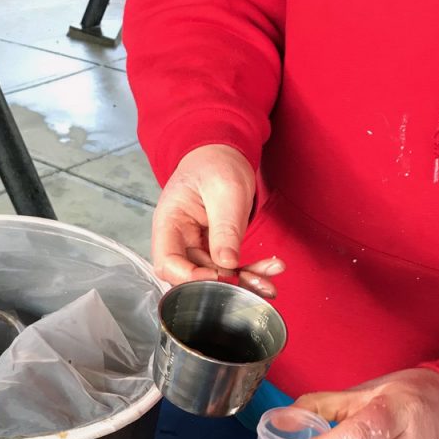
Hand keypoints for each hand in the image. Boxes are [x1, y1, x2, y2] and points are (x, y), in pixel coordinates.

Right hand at [152, 144, 284, 296]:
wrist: (223, 153)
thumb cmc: (216, 163)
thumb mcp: (225, 191)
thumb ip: (225, 228)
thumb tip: (226, 263)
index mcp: (169, 223)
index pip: (168, 263)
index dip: (189, 277)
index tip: (218, 277)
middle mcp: (179, 239)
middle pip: (194, 276)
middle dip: (225, 285)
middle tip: (256, 285)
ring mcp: (196, 246)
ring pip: (215, 277)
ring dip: (243, 283)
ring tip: (269, 285)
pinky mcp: (214, 248)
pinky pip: (229, 267)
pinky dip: (250, 271)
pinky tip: (270, 269)